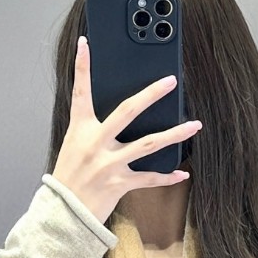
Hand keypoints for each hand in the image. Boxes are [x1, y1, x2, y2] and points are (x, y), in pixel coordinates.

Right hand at [51, 35, 202, 224]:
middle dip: (151, 94)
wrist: (63, 214)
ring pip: (148, 144)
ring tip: (194, 125)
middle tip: (170, 81)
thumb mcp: (74, 147)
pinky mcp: (120, 184)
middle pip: (128, 111)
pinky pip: (149, 178)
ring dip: (174, 134)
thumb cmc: (69, 179)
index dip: (82, 66)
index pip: (80, 92)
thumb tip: (117, 119)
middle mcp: (96, 143)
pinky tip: (183, 173)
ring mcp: (109, 164)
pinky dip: (167, 177)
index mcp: (81, 130)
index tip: (86, 44)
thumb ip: (92, 131)